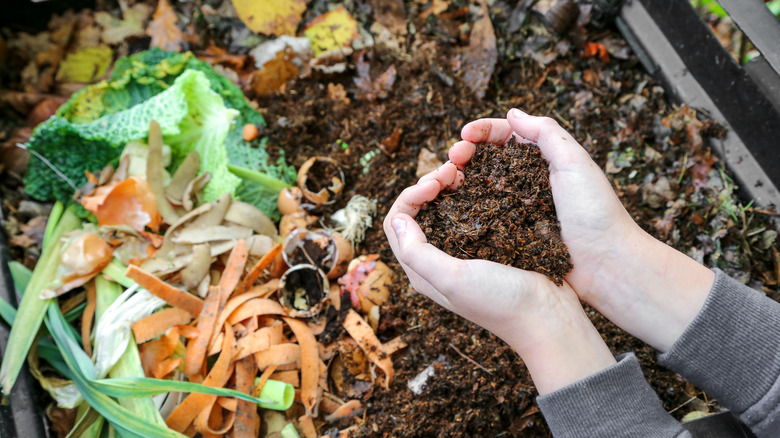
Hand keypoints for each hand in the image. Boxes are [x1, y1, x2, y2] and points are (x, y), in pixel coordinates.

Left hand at [383, 162, 615, 393]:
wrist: (548, 316)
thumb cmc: (500, 301)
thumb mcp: (453, 279)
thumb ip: (418, 253)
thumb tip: (397, 219)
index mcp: (422, 270)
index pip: (397, 222)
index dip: (410, 195)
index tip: (435, 183)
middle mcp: (438, 259)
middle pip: (418, 211)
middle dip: (428, 184)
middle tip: (452, 170)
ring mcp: (464, 251)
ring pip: (443, 208)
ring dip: (448, 186)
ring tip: (464, 171)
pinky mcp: (488, 244)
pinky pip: (470, 211)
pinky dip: (470, 193)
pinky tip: (483, 182)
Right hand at [451, 109, 713, 351]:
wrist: (606, 265)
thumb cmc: (595, 212)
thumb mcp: (575, 162)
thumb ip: (546, 133)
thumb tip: (512, 113)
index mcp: (545, 160)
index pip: (506, 135)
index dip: (483, 131)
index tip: (464, 135)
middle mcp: (528, 181)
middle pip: (487, 159)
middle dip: (465, 152)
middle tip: (452, 158)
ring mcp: (517, 208)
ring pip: (480, 186)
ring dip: (460, 178)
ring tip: (446, 179)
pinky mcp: (511, 234)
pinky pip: (483, 216)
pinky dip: (466, 207)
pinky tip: (453, 206)